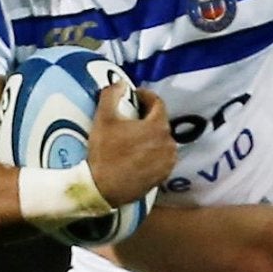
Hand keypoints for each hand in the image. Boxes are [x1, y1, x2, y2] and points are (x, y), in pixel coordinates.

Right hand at [87, 84, 176, 205]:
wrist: (103, 187)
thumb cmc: (104, 152)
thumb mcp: (103, 119)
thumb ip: (111, 95)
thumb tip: (120, 83)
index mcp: (157, 127)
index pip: (158, 103)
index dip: (146, 96)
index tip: (135, 95)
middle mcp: (169, 144)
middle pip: (160, 122)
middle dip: (147, 116)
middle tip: (131, 116)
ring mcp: (168, 161)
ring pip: (162, 141)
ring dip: (151, 135)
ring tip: (134, 136)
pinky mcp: (164, 175)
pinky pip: (162, 157)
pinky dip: (153, 152)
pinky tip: (138, 153)